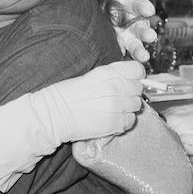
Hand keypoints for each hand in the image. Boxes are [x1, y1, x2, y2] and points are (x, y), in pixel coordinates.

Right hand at [29, 60, 144, 142]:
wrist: (54, 114)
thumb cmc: (67, 95)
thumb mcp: (90, 76)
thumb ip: (111, 77)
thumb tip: (126, 80)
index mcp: (109, 72)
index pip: (138, 70)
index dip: (135, 76)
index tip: (130, 80)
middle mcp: (116, 87)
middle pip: (138, 89)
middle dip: (130, 93)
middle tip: (118, 98)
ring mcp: (117, 106)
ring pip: (136, 106)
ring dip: (128, 108)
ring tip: (113, 110)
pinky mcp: (115, 123)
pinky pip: (130, 121)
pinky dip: (124, 122)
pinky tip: (111, 120)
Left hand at [90, 0, 156, 62]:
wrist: (93, 20)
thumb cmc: (96, 2)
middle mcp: (129, 8)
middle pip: (138, 6)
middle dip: (143, 8)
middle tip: (148, 10)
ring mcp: (130, 25)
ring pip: (140, 28)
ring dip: (145, 32)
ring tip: (150, 37)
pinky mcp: (128, 41)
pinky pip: (135, 47)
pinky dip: (139, 52)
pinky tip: (143, 57)